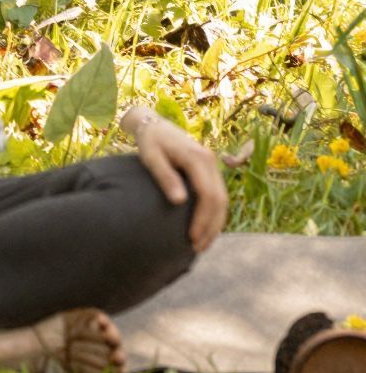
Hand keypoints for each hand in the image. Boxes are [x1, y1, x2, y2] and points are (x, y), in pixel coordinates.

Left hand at [126, 110, 227, 251]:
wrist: (154, 124)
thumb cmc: (150, 141)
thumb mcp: (151, 157)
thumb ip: (165, 177)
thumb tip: (179, 201)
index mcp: (198, 157)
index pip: (208, 195)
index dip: (203, 219)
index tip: (191, 237)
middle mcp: (210, 161)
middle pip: (220, 200)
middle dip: (211, 227)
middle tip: (198, 248)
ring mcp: (213, 164)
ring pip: (223, 200)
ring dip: (216, 224)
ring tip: (202, 244)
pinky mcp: (210, 170)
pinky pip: (218, 195)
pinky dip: (215, 214)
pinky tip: (206, 228)